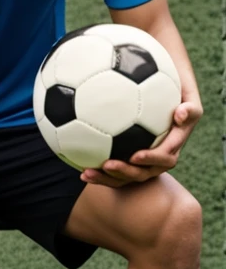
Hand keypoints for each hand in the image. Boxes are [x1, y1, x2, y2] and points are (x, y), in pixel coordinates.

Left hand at [80, 100, 202, 187]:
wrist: (162, 90)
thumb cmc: (176, 90)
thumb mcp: (188, 95)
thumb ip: (190, 107)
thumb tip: (181, 113)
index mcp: (173, 145)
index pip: (165, 158)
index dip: (151, 159)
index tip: (135, 156)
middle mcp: (157, 158)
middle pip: (143, 172)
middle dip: (125, 172)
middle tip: (107, 165)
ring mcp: (141, 160)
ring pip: (125, 176)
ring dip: (106, 178)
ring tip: (86, 173)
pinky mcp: (126, 160)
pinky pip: (112, 170)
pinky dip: (98, 172)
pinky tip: (80, 169)